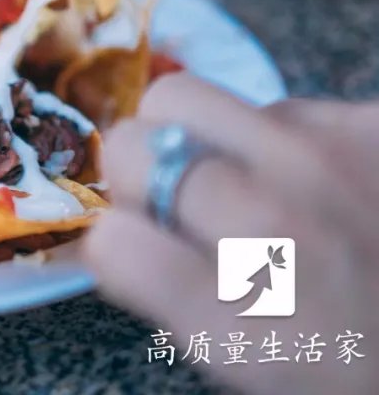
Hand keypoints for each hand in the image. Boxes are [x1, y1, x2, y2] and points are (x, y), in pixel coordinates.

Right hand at [82, 73, 378, 394]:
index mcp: (239, 317)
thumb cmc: (359, 361)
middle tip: (182, 202)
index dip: (116, 243)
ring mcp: (327, 160)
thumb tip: (121, 229)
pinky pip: (283, 103)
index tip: (141, 251)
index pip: (110, 241)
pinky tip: (332, 184)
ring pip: (191, 100)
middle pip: (132, 143)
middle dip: (141, 169)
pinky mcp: (374, 123)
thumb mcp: (254, 362)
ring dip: (206, 141)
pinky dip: (288, 138)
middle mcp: (274, 226)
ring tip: (261, 188)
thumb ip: (175, 293)